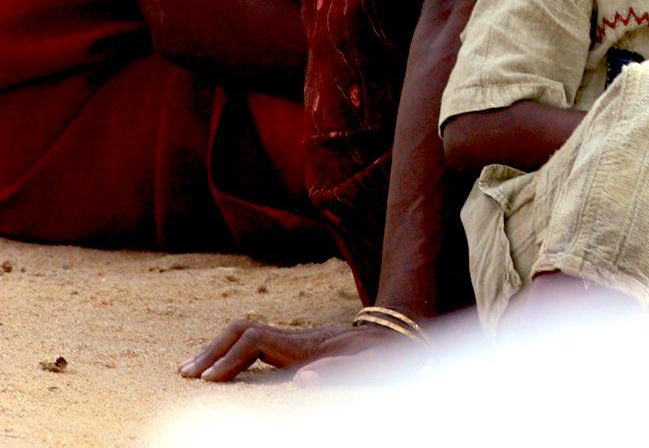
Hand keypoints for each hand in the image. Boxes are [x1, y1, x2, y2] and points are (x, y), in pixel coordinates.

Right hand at [179, 319, 393, 381]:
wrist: (401, 334)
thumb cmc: (387, 353)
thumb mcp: (372, 364)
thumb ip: (341, 370)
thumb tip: (304, 380)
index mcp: (308, 345)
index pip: (256, 341)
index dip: (230, 360)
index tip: (209, 382)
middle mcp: (297, 337)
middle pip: (244, 329)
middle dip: (212, 350)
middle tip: (184, 373)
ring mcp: (296, 339)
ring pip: (247, 332)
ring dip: (217, 348)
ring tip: (189, 369)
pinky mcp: (298, 345)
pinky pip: (255, 342)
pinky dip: (232, 352)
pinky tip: (220, 370)